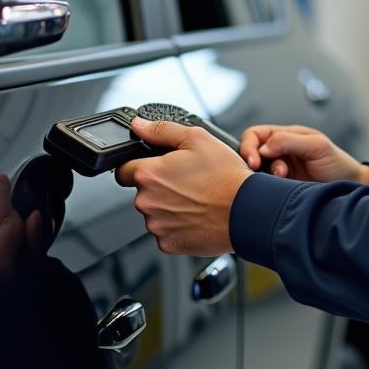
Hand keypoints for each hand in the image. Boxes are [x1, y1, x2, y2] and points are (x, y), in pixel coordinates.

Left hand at [116, 117, 252, 255]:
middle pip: (142, 192)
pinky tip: (196, 215)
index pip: (122, 170)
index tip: (155, 167)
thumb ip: (161, 130)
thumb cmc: (225, 176)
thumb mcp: (197, 138)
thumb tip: (139, 125)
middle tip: (186, 181)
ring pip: (154, 213)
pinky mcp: (168, 243)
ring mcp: (157, 225)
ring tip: (195, 198)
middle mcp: (147, 201)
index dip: (137, 165)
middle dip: (158, 186)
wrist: (246, 211)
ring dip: (168, 206)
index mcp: (149, 174)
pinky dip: (177, 225)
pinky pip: (166, 232)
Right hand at [240, 124, 368, 185]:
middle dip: (253, 162)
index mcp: (285, 136)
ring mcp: (279, 172)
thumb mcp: (317, 146)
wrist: (351, 188)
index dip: (249, 145)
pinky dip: (267, 189)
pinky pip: (265, 188)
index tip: (254, 159)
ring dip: (263, 176)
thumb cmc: (338, 163)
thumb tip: (264, 146)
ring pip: (256, 172)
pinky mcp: (281, 189)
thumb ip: (290, 141)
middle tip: (258, 171)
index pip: (255, 135)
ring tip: (281, 178)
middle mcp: (279, 153)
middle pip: (251, 153)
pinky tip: (280, 188)